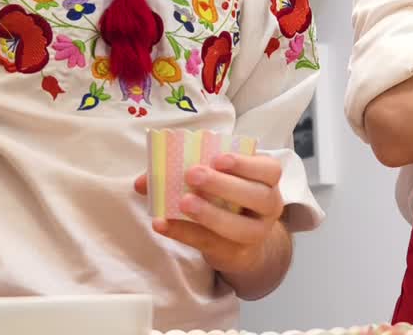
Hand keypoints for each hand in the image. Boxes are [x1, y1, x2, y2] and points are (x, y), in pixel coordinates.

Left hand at [135, 153, 284, 275]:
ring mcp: (256, 234)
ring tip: (183, 203)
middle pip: (258, 196)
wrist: (242, 242)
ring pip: (241, 227)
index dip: (246, 163)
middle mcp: (269, 207)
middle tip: (192, 174)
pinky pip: (211, 244)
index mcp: (266, 181)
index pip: (269, 170)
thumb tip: (143, 181)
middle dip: (224, 184)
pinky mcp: (236, 254)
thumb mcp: (216, 180)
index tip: (218, 158)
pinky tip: (162, 224)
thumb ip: (184, 172)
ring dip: (210, 213)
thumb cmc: (226, 200)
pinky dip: (184, 233)